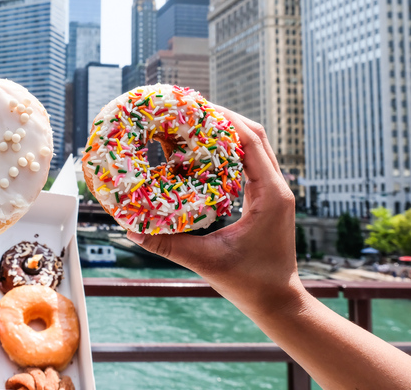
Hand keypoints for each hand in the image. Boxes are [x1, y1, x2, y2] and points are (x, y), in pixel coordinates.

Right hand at [127, 107, 302, 316]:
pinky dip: (231, 151)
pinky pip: (252, 164)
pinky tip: (205, 154)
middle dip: (224, 118)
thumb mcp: (206, 261)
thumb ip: (168, 245)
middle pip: (255, 136)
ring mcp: (274, 193)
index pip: (250, 141)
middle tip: (191, 109)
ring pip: (255, 147)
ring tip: (196, 124)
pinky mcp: (268, 200)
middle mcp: (277, 188)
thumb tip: (131, 229)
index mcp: (270, 195)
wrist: (279, 303)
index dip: (224, 119)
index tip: (196, 106)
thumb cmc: (252, 284)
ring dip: (229, 132)